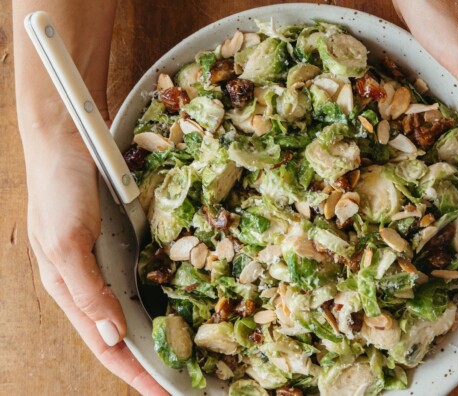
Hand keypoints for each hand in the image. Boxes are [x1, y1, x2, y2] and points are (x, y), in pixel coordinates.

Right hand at [25, 123, 167, 394]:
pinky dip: (167, 295)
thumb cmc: (57, 190)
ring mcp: (111, 261)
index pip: (107, 346)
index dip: (135, 375)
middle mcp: (94, 282)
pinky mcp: (126, 241)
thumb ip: (86, 291)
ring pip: (139, 308)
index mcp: (72, 291)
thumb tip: (111, 335)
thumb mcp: (65, 243)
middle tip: (189, 380)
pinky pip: (149, 276)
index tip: (166, 395)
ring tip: (193, 353)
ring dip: (163, 333)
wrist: (67, 139)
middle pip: (126, 334)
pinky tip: (187, 302)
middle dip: (154, 362)